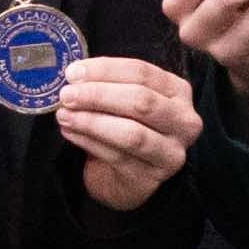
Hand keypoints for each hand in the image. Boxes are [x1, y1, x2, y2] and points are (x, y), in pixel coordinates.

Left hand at [56, 51, 200, 210]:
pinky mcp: (151, 177)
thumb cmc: (125, 126)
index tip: (73, 73)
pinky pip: (117, 156)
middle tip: (67, 95)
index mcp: (178, 91)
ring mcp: (171, 152)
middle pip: (141, 101)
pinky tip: (70, 132)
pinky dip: (88, 142)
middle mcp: (184, 121)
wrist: (128, 175)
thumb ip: (109, 83)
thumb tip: (75, 75)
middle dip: (98, 95)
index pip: (142, 73)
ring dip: (91, 121)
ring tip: (64, 115)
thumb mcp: (125, 99)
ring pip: (130, 133)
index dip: (105, 70)